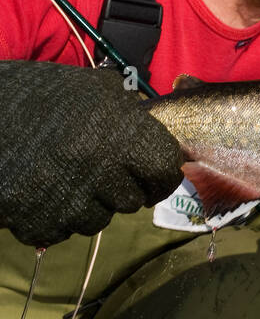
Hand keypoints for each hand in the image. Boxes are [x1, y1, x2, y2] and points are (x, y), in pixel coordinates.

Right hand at [0, 61, 184, 247]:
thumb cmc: (36, 96)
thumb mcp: (90, 88)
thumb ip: (127, 111)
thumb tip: (148, 130)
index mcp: (119, 134)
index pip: (164, 169)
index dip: (159, 172)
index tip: (149, 172)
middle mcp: (99, 171)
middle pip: (133, 200)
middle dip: (120, 188)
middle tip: (95, 170)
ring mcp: (68, 201)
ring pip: (98, 220)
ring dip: (87, 204)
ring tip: (61, 176)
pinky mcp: (39, 222)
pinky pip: (63, 230)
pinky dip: (54, 216)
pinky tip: (40, 190)